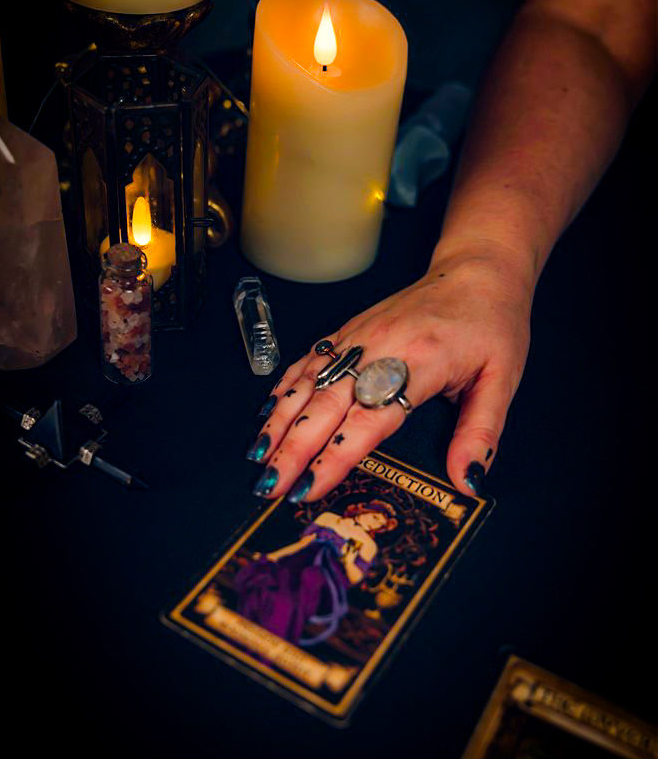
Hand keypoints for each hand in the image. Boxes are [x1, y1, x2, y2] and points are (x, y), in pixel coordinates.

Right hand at [247, 242, 532, 500]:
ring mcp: (358, 337)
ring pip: (307, 383)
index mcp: (418, 364)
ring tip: (256, 457)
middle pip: (324, 406)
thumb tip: (467, 481)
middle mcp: (378, 349)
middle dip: (291, 449)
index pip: (367, 420)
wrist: (476, 271)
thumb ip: (481, 433)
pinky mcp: (350, 330)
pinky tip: (267, 412)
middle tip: (268, 487)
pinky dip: (284, 387)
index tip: (309, 488)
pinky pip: (309, 360)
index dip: (334, 457)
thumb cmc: (491, 324)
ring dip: (278, 421)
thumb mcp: (501, 380)